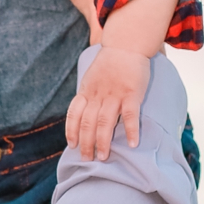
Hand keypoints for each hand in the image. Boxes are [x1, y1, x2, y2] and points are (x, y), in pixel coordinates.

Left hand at [67, 46, 149, 160]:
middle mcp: (97, 94)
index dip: (71, 131)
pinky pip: (129, 115)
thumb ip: (89, 94)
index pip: (74, 114)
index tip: (71, 146)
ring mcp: (114, 94)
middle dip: (86, 143)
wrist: (126, 44)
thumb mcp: (92, 77)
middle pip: (87, 123)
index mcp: (86, 91)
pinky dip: (130, 130)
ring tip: (103, 157)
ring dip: (103, 141)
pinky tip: (132, 144)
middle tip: (87, 159)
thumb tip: (85, 114)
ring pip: (104, 122)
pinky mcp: (131, 93)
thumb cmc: (110, 63)